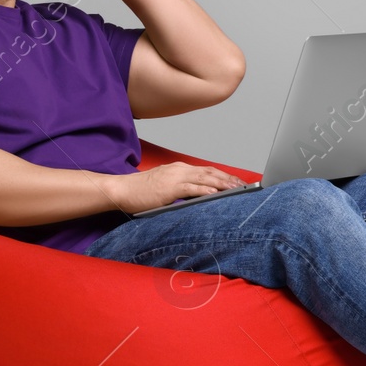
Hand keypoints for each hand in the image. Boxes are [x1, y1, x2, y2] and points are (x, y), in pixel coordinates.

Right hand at [107, 162, 248, 214]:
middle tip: (243, 186)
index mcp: (179, 169)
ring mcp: (175, 177)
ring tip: (235, 189)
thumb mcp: (165, 187)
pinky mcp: (169, 188)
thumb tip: (199, 196)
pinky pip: (190, 188)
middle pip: (210, 173)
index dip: (223, 175)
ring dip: (222, 184)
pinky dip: (204, 190)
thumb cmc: (141, 191)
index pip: (207, 170)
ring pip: (204, 179)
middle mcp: (179, 169)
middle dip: (228, 179)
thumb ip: (181, 189)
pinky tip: (215, 194)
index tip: (236, 182)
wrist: (123, 189)